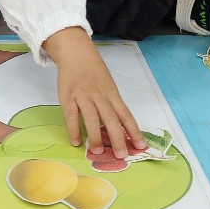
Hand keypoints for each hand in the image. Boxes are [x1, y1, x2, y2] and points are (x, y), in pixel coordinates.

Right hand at [44, 28, 145, 158]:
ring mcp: (84, 96)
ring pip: (92, 118)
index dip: (134, 131)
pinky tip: (76, 142)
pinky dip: (74, 129)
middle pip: (111, 119)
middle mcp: (100, 96)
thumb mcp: (108, 86)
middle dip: (118, 138)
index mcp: (112, 95)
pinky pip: (72, 115)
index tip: (141, 146)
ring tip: (98, 152)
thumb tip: (119, 127)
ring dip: (96, 136)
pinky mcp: (68, 97)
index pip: (126, 115)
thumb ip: (112, 105)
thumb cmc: (94, 72)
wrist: (76, 53)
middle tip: (121, 155)